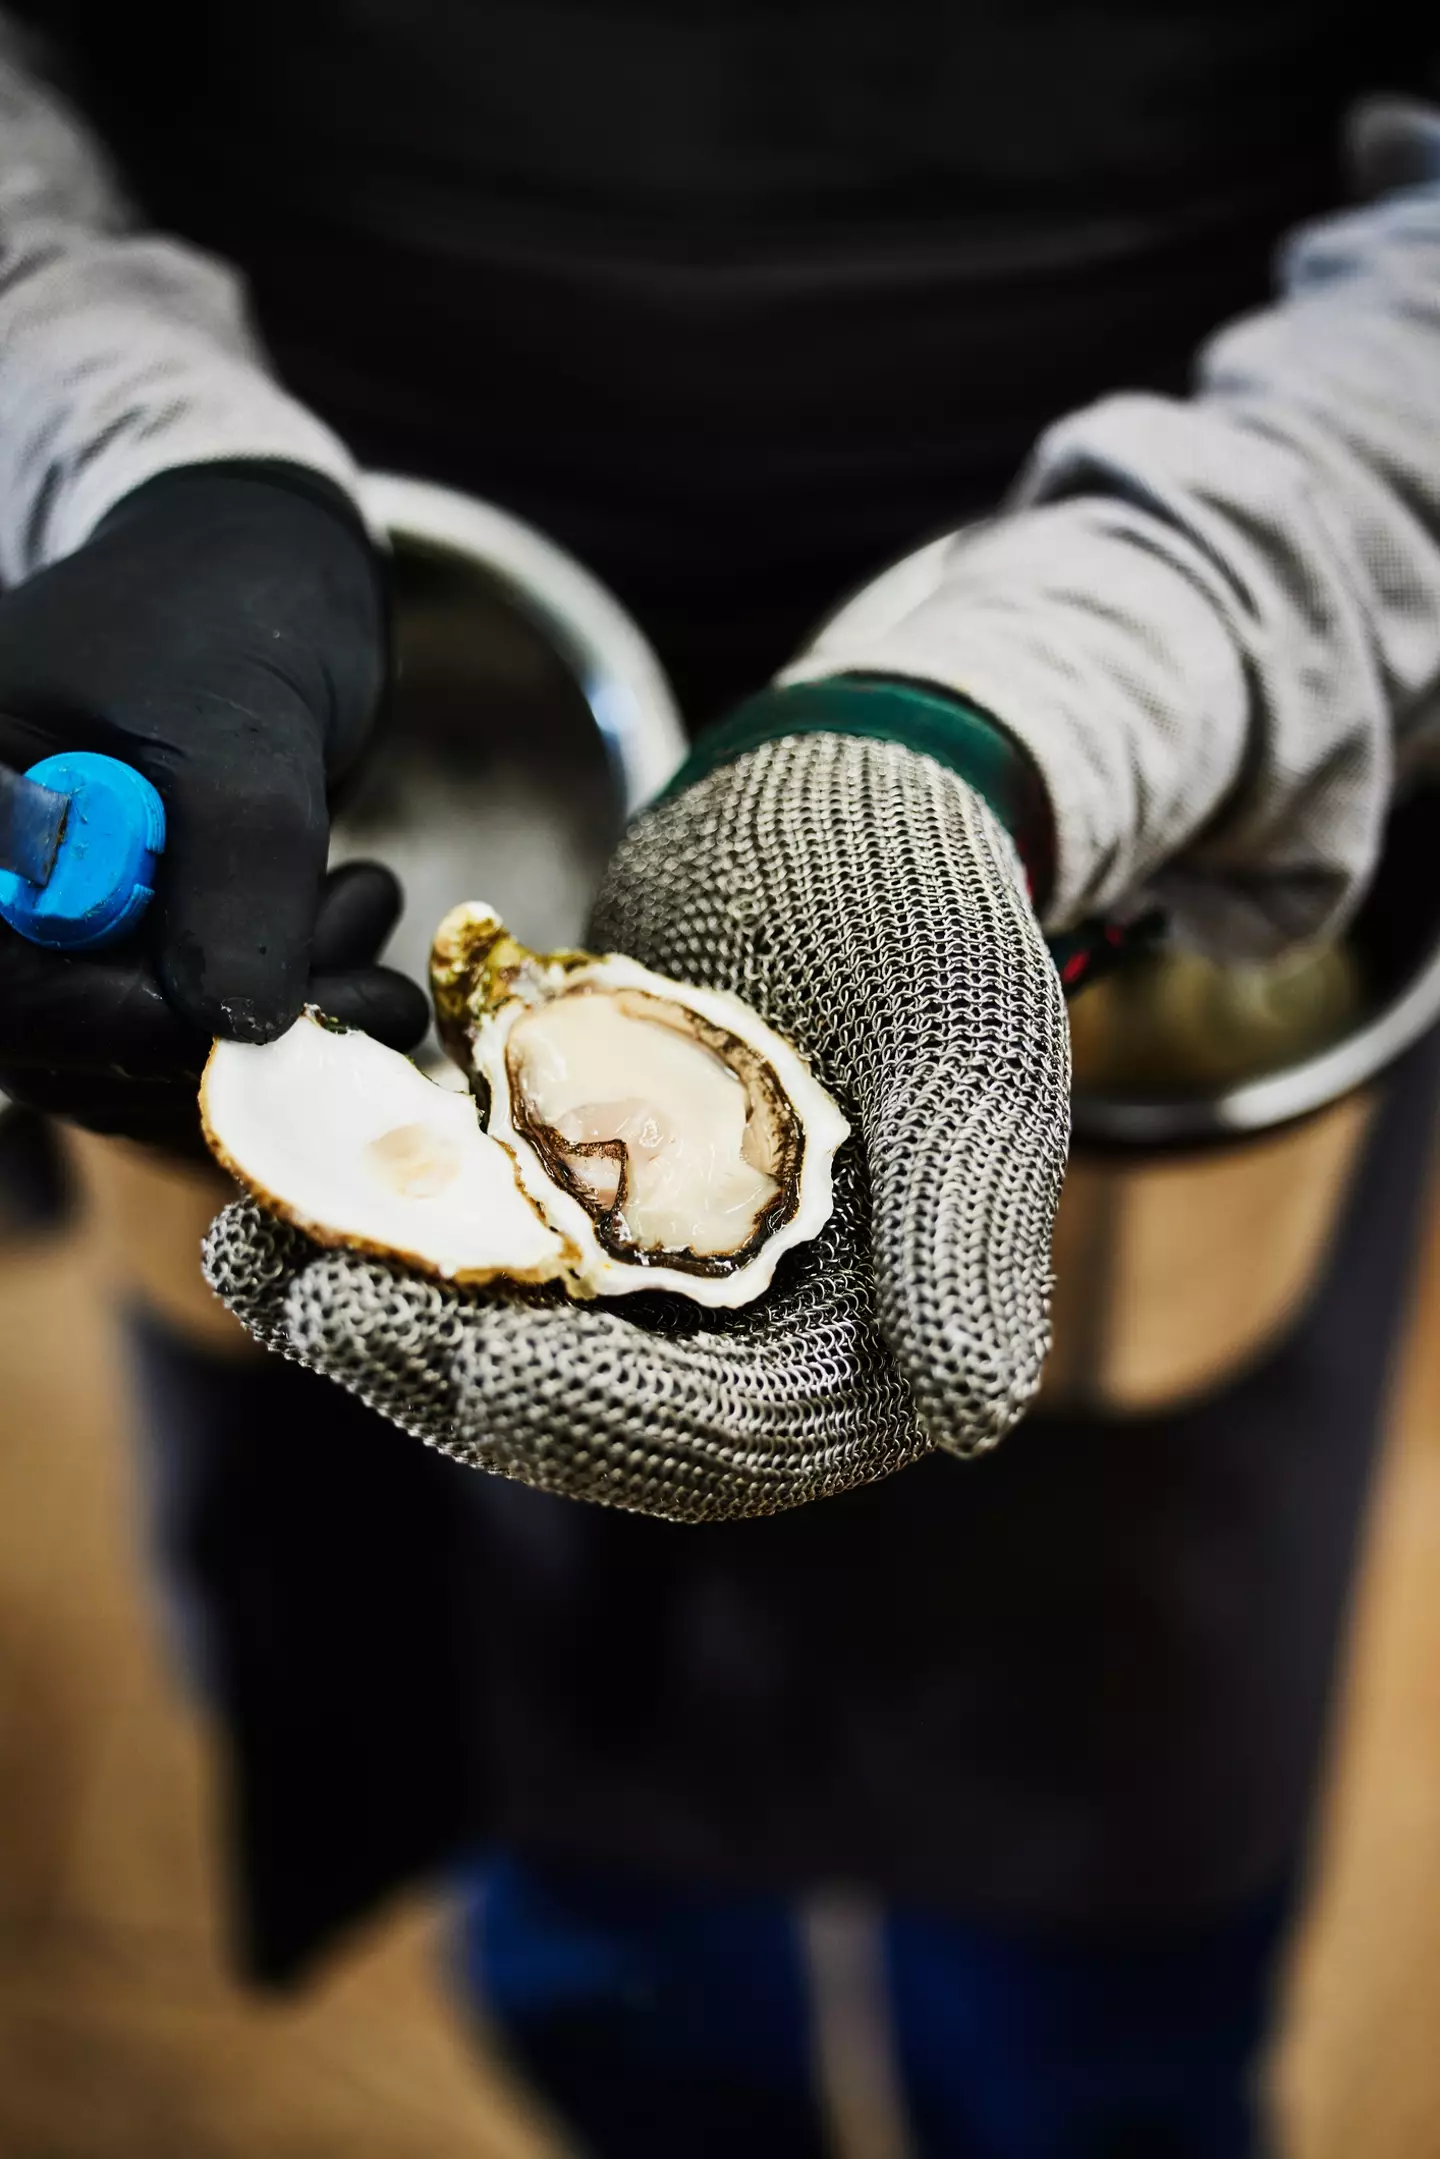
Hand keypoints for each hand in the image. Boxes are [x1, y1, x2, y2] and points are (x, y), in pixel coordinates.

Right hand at [0, 463, 426, 1152]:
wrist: (260, 586)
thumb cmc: (229, 617)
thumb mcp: (242, 728)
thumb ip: (235, 870)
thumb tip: (235, 1026)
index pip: (14, 984)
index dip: (136, 1027)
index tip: (271, 1022)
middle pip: (77, 1045)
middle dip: (242, 1028)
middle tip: (369, 962)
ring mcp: (50, 942)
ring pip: (152, 1062)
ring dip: (286, 1021)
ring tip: (365, 900)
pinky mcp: (123, 969)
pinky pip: (193, 1051)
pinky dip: (292, 1018)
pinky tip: (353, 926)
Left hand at [205, 730, 1069, 1520]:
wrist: (838, 784)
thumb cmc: (922, 901)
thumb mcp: (965, 1055)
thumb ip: (969, 1234)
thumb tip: (971, 1413)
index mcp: (872, 1340)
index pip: (721, 1434)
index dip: (584, 1410)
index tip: (450, 1351)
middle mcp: (758, 1331)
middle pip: (591, 1405)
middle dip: (445, 1365)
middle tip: (313, 1300)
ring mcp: (658, 1267)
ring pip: (512, 1335)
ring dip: (390, 1309)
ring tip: (260, 1254)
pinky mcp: (581, 1198)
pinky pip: (475, 1244)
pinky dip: (389, 1223)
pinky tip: (286, 1190)